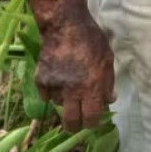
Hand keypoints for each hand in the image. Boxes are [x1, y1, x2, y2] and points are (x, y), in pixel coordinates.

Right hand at [37, 11, 114, 132]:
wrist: (65, 26)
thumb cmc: (92, 40)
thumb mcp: (107, 59)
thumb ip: (108, 82)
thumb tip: (109, 100)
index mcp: (92, 85)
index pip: (92, 117)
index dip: (92, 123)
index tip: (92, 122)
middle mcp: (73, 90)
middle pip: (71, 121)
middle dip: (74, 126)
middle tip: (76, 123)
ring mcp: (55, 86)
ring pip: (59, 105)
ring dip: (65, 100)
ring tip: (70, 83)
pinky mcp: (41, 80)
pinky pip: (46, 95)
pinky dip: (52, 91)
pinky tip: (58, 78)